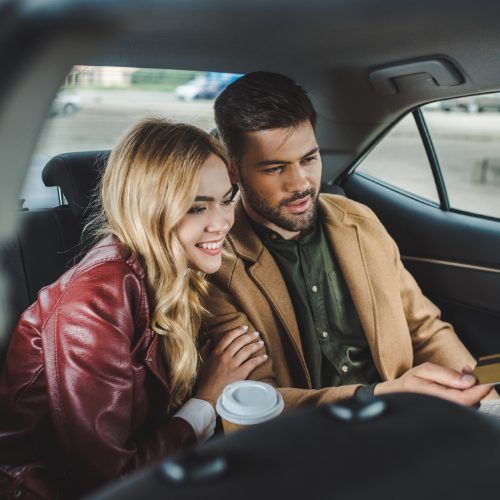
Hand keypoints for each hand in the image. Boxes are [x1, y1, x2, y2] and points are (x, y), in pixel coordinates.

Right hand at [195, 325, 267, 406]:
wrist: (208, 396)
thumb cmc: (205, 380)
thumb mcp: (203, 362)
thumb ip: (206, 349)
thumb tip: (211, 339)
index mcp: (216, 352)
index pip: (229, 337)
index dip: (238, 330)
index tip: (244, 327)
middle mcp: (225, 356)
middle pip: (239, 342)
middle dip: (249, 336)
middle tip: (256, 333)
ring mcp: (232, 365)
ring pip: (246, 350)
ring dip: (255, 345)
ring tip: (261, 343)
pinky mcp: (239, 374)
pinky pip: (252, 364)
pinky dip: (259, 359)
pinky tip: (265, 357)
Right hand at [373, 362, 491, 405]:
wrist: (396, 396)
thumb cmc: (408, 384)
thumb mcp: (425, 371)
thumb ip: (447, 375)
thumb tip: (469, 379)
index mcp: (438, 400)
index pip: (468, 399)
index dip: (480, 388)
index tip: (488, 377)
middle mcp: (446, 411)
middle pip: (473, 402)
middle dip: (475, 385)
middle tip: (467, 369)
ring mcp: (448, 414)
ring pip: (470, 404)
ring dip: (470, 389)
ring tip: (460, 374)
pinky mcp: (450, 414)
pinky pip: (465, 405)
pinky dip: (466, 393)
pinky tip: (458, 384)